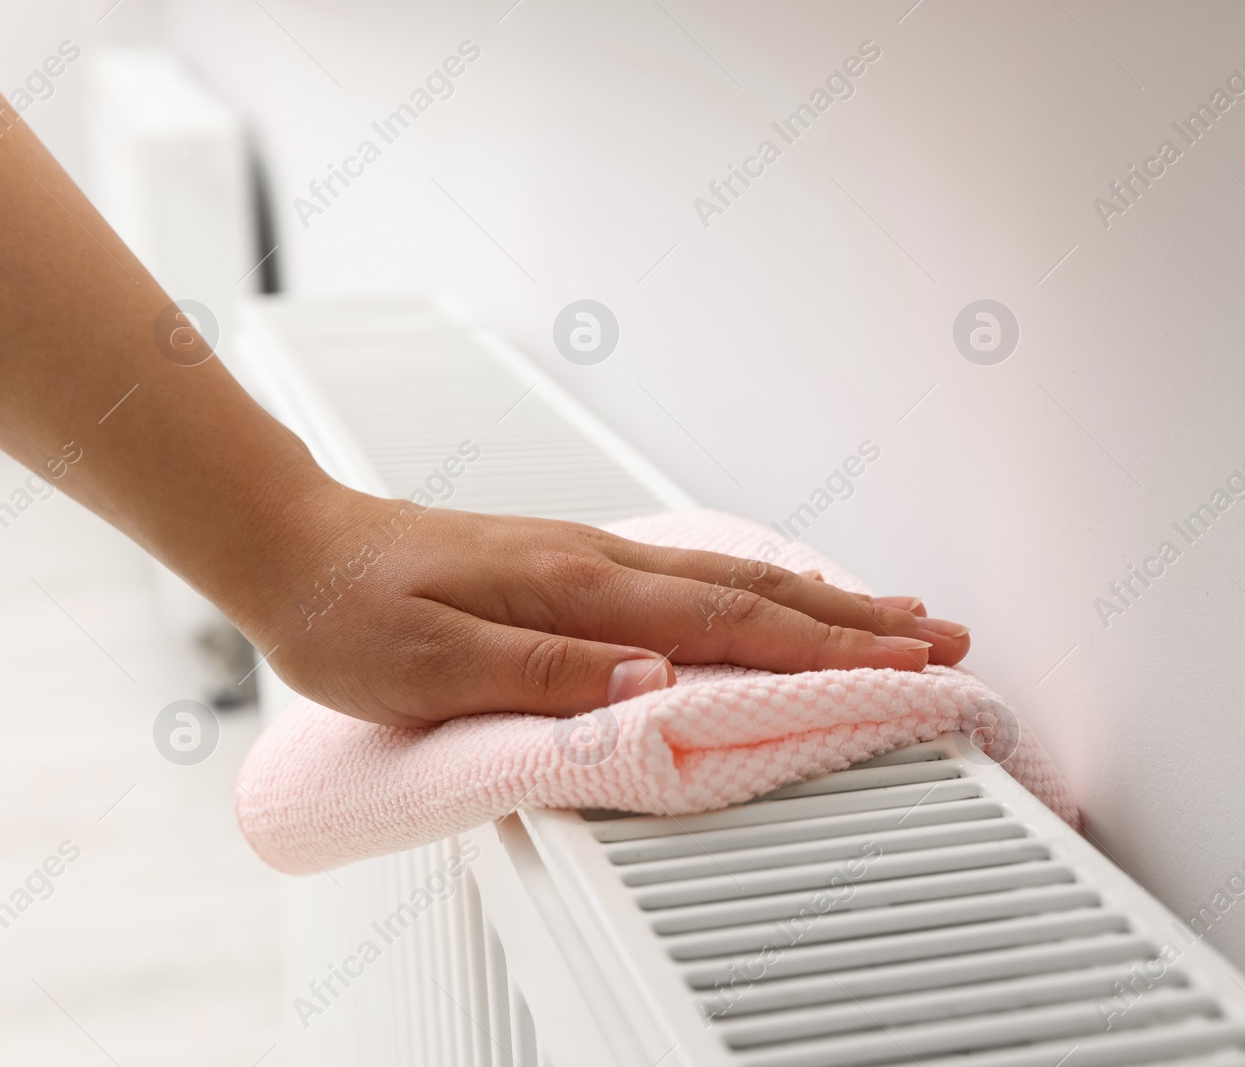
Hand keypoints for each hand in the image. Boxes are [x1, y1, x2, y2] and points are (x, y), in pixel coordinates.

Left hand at [228, 482, 970, 726]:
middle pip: (760, 592)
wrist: (302, 547)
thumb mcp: (431, 664)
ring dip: (826, 599)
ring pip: (738, 577)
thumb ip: (545, 676)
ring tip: (895, 612)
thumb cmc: (355, 611)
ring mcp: (598, 559)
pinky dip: (765, 591)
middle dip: (858, 619)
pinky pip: (701, 579)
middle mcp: (605, 565)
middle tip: (941, 633)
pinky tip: (780, 599)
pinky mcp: (581, 569)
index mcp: (581, 592)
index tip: (902, 662)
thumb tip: (653, 682)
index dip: (824, 649)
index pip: (730, 625)